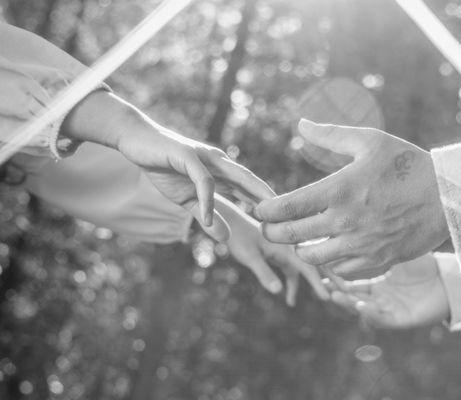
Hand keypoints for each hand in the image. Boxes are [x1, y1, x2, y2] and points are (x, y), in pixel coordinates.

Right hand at [62, 92, 274, 239]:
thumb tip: (226, 240)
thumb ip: (207, 218)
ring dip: (252, 195)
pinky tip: (211, 218)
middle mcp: (219, 162)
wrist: (137, 141)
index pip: (251, 189)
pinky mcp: (187, 156)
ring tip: (266, 215)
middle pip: (252, 181)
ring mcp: (205, 158)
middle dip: (271, 199)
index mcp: (222, 172)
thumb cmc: (165, 168)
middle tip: (291, 217)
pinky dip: (208, 200)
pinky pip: (203, 181)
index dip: (268, 204)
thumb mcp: (187, 200)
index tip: (286, 222)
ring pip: (235, 177)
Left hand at [216, 196, 328, 304]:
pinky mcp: (278, 254)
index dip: (322, 280)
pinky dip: (293, 284)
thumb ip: (263, 272)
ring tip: (326, 297)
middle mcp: (290, 246)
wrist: (226, 220)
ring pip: (306, 267)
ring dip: (314, 281)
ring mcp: (286, 250)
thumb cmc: (236, 236)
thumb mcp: (248, 256)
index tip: (332, 294)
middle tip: (346, 292)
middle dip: (330, 278)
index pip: (310, 264)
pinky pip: (292, 270)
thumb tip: (278, 292)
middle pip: (315, 263)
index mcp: (287, 244)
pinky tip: (289, 301)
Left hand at [254, 119, 448, 276]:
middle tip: (268, 227)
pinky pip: (339, 270)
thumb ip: (331, 135)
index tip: (259, 209)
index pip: (288, 206)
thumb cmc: (408, 164)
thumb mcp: (371, 141)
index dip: (266, 210)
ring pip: (312, 257)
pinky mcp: (376, 262)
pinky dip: (328, 262)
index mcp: (340, 190)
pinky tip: (328, 250)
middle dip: (273, 232)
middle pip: (292, 235)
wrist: (449, 198)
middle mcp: (346, 222)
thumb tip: (301, 124)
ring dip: (300, 248)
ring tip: (299, 238)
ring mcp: (361, 246)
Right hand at [328, 254, 448, 328]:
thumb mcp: (398, 253)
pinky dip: (371, 314)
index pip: (351, 283)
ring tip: (334, 296)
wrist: (451, 282)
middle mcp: (380, 299)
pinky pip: (382, 319)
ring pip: (363, 309)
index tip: (319, 270)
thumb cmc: (426, 266)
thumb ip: (378, 246)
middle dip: (336, 291)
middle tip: (321, 283)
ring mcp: (389, 310)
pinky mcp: (401, 320)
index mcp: (377, 285)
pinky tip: (361, 305)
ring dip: (348, 304)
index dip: (335, 279)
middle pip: (352, 297)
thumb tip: (359, 226)